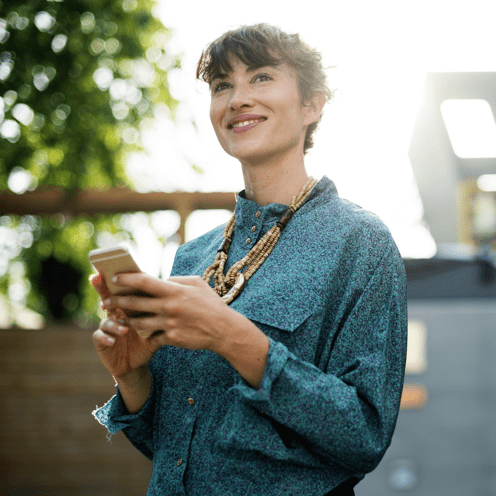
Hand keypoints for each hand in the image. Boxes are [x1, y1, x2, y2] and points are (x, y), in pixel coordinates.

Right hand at [90, 272, 157, 378]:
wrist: (137, 364)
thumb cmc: (148, 341)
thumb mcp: (157, 327)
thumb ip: (162, 313)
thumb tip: (177, 298)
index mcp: (128, 307)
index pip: (124, 290)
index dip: (118, 279)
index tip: (115, 268)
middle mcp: (115, 314)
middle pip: (107, 297)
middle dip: (102, 288)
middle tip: (98, 278)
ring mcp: (107, 327)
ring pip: (106, 319)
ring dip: (113, 323)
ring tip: (124, 328)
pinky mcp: (102, 341)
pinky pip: (99, 336)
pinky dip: (105, 337)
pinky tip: (112, 340)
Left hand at [103, 273, 269, 387]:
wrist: (223, 329)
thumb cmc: (210, 303)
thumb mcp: (196, 283)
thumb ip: (176, 280)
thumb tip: (161, 280)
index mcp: (174, 290)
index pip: (144, 281)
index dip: (126, 279)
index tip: (114, 278)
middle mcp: (169, 307)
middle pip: (135, 303)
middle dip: (116, 302)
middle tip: (106, 301)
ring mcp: (169, 324)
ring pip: (138, 323)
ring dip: (126, 320)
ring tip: (118, 318)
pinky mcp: (171, 339)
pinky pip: (152, 336)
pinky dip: (146, 334)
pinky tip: (140, 332)